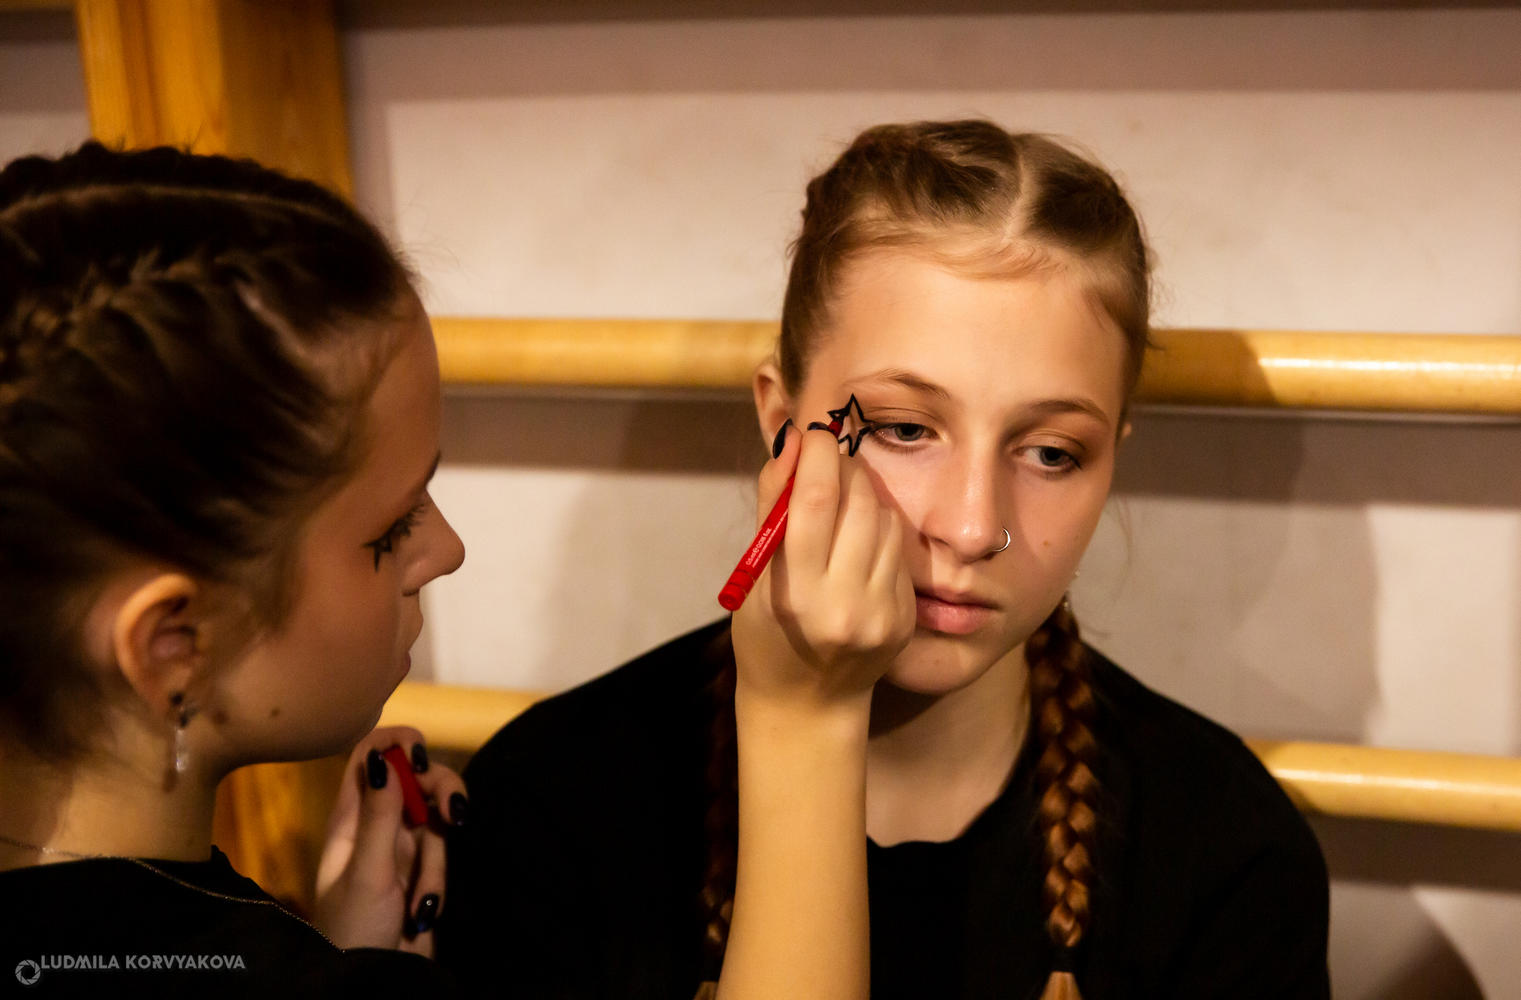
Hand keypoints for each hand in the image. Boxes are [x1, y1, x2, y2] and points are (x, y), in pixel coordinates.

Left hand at [313, 725, 466, 956]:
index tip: (421, 756)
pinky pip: (442, 855)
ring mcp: (401, 847)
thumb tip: (385, 755)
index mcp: (351, 817)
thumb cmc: (355, 930)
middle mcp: (376, 824)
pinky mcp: (422, 871)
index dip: (397, 743)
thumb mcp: (368, 872)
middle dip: (439, 793)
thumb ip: (380, 814)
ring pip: (435, 817)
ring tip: (426, 895)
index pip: (370, 754)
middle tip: (454, 813)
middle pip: (416, 778)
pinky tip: (423, 910)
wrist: (372, 983)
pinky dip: (439, 880)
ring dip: (438, 857)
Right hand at [731, 421, 915, 712]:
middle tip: (828, 456)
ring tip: (841, 497)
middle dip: (844, 467)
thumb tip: (792, 446)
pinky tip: (858, 537)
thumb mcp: (753, 579)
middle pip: (858, 504)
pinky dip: (879, 529)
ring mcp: (883, 613)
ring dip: (865, 495)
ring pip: (886, 520)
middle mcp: (846, 604)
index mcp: (797, 595)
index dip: (818, 456)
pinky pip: (899, 549)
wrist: (807, 707)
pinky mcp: (905, 616)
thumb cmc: (765, 638)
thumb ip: (772, 511)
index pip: (815, 502)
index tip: (813, 434)